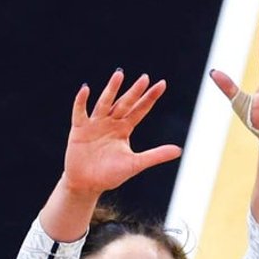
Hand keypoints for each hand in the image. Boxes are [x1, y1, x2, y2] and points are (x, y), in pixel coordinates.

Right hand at [61, 71, 181, 195]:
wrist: (87, 184)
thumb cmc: (111, 174)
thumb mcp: (136, 163)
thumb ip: (156, 155)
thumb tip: (179, 150)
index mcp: (124, 129)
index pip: (140, 110)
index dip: (150, 98)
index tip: (162, 84)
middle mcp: (111, 123)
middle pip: (125, 103)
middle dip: (135, 91)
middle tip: (145, 77)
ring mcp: (95, 124)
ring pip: (105, 103)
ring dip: (112, 89)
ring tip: (119, 74)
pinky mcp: (79, 129)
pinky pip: (80, 112)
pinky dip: (82, 101)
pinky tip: (86, 89)